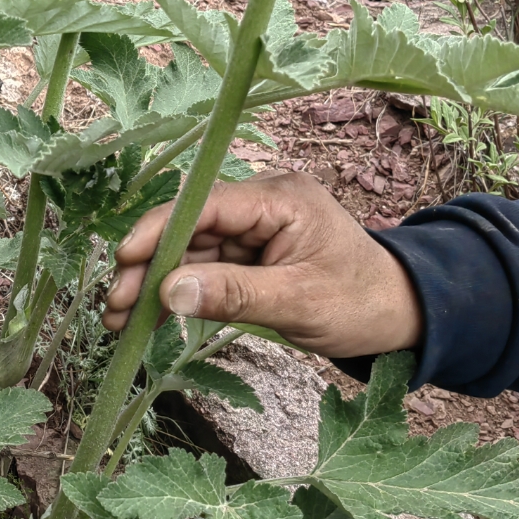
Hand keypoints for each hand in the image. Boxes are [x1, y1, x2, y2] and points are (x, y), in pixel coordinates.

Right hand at [102, 170, 422, 358]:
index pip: (205, 205)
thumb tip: (169, 292)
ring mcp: (253, 229)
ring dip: (154, 284)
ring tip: (119, 320)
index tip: (126, 261)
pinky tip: (148, 318)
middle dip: (149, 266)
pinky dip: (176, 293)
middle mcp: (260, 204)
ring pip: (189, 251)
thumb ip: (234, 294)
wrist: (403, 315)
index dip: (160, 230)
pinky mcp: (249, 254)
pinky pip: (203, 269)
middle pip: (189, 228)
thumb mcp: (300, 303)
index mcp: (279, 198)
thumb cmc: (363, 304)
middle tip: (115, 305)